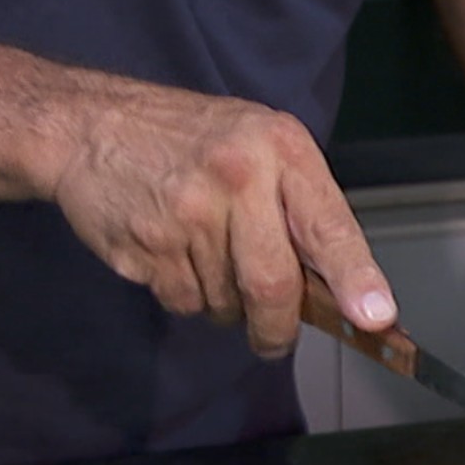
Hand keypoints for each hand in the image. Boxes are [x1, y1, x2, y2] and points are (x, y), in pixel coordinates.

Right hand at [50, 81, 396, 356]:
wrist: (88, 125)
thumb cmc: (194, 141)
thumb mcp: (262, 144)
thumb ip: (304, 207)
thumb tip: (347, 291)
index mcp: (280, 149)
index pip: (329, 225)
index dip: (356, 278)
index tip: (376, 317)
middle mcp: (237, 177)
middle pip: (273, 284)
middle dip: (279, 328)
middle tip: (275, 339)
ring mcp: (186, 213)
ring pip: (228, 303)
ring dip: (228, 304)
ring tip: (209, 257)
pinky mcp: (145, 245)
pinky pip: (185, 302)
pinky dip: (189, 297)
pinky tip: (175, 255)